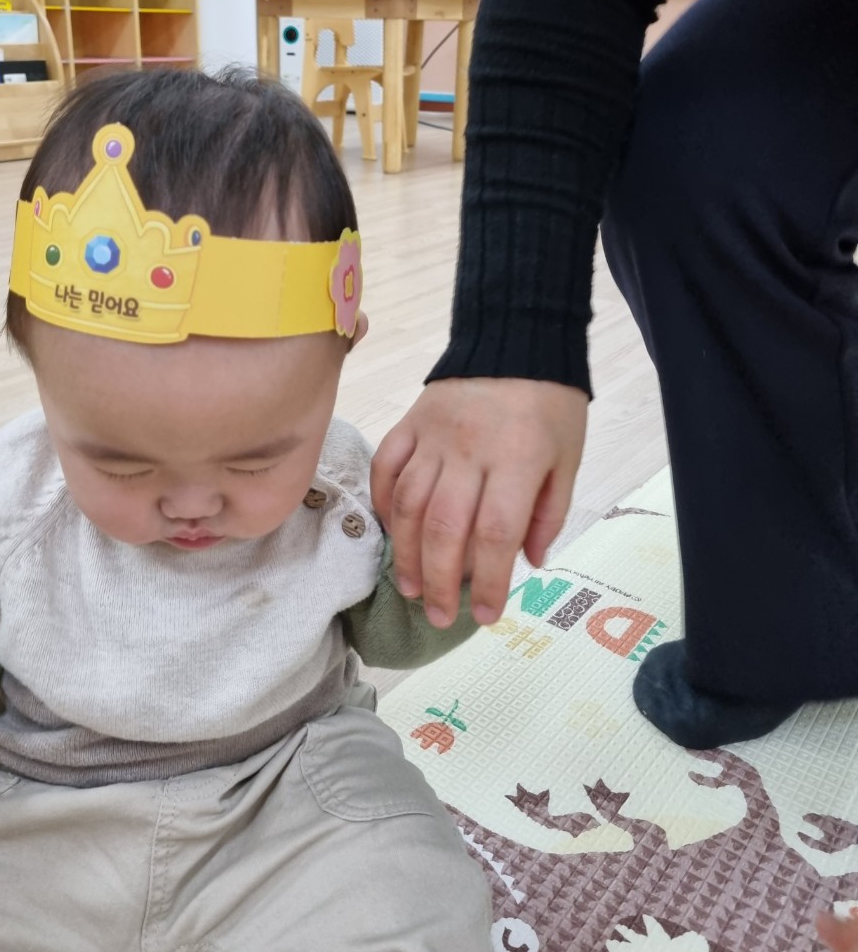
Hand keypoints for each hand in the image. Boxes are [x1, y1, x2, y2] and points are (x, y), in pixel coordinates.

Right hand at [371, 378, 587, 627]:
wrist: (515, 335)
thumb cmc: (549, 402)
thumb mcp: (568, 457)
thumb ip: (548, 512)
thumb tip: (528, 563)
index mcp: (516, 459)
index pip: (494, 532)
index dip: (486, 580)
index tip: (484, 614)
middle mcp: (469, 450)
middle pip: (444, 527)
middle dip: (439, 581)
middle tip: (438, 616)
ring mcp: (433, 435)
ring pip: (408, 503)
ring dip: (405, 552)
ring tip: (411, 587)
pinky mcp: (410, 422)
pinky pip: (386, 466)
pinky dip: (384, 502)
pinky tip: (390, 531)